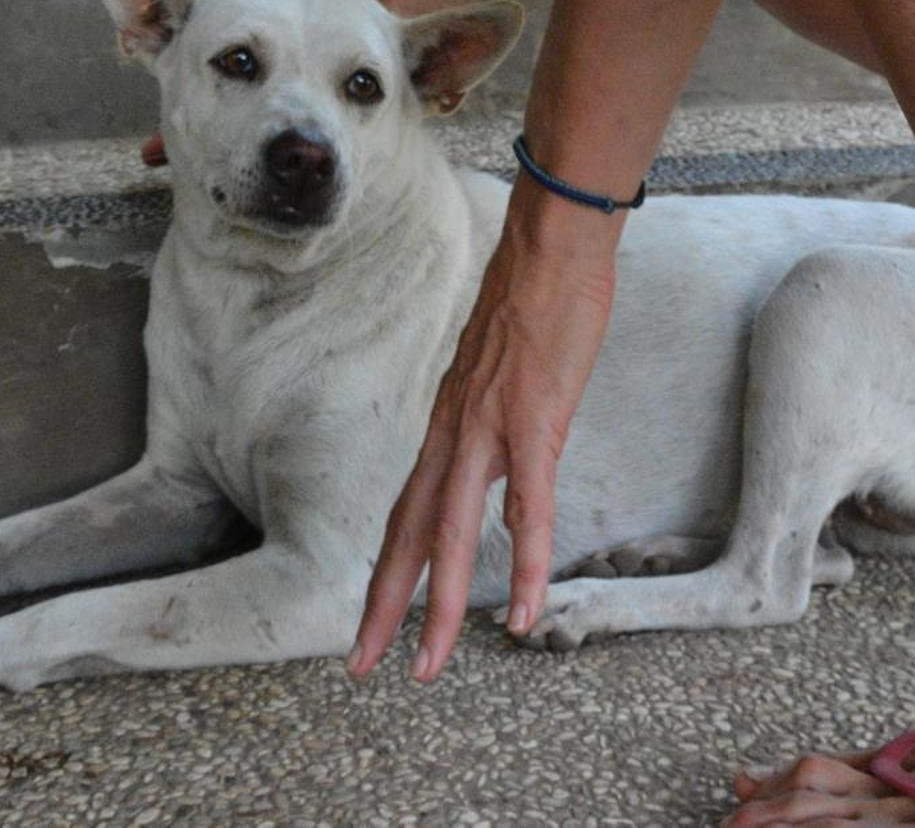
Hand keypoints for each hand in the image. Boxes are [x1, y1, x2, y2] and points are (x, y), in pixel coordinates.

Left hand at [348, 180, 622, 680]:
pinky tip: (520, 615)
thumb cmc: (536, 299)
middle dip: (385, 607)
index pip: (407, 513)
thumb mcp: (503, 372)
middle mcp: (454, 435)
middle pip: (408, 535)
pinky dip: (522, 566)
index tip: (371, 624)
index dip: (387, 572)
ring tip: (425, 667)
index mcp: (448, 426)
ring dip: (437, 607)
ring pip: (450, 535)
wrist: (551, 246)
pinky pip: (527, 511)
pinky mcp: (535, 424)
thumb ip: (498, 420)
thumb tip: (508, 452)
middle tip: (362, 668)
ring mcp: (489, 431)